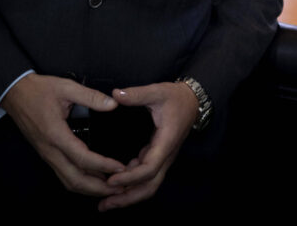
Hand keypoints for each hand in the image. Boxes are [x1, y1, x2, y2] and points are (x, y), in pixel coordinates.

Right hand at [1, 73, 126, 196]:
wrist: (15, 93)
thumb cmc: (39, 90)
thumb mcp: (66, 87)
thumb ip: (91, 96)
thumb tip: (113, 104)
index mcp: (56, 134)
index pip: (82, 158)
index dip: (103, 166)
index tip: (120, 168)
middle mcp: (50, 150)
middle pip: (75, 180)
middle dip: (98, 188)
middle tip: (120, 188)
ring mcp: (47, 155)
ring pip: (68, 181)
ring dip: (89, 188)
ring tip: (109, 188)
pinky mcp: (46, 154)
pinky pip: (63, 175)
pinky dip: (80, 182)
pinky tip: (92, 178)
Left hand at [98, 81, 198, 210]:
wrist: (192, 101)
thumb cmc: (175, 97)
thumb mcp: (157, 91)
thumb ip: (136, 94)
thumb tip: (115, 94)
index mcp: (166, 142)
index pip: (149, 168)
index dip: (130, 177)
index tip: (110, 180)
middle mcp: (166, 155)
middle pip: (149, 186)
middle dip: (127, 198)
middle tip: (104, 204)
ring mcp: (163, 158)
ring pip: (148, 185)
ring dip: (129, 195)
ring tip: (107, 201)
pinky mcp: (159, 156)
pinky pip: (146, 176)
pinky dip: (132, 183)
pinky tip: (116, 182)